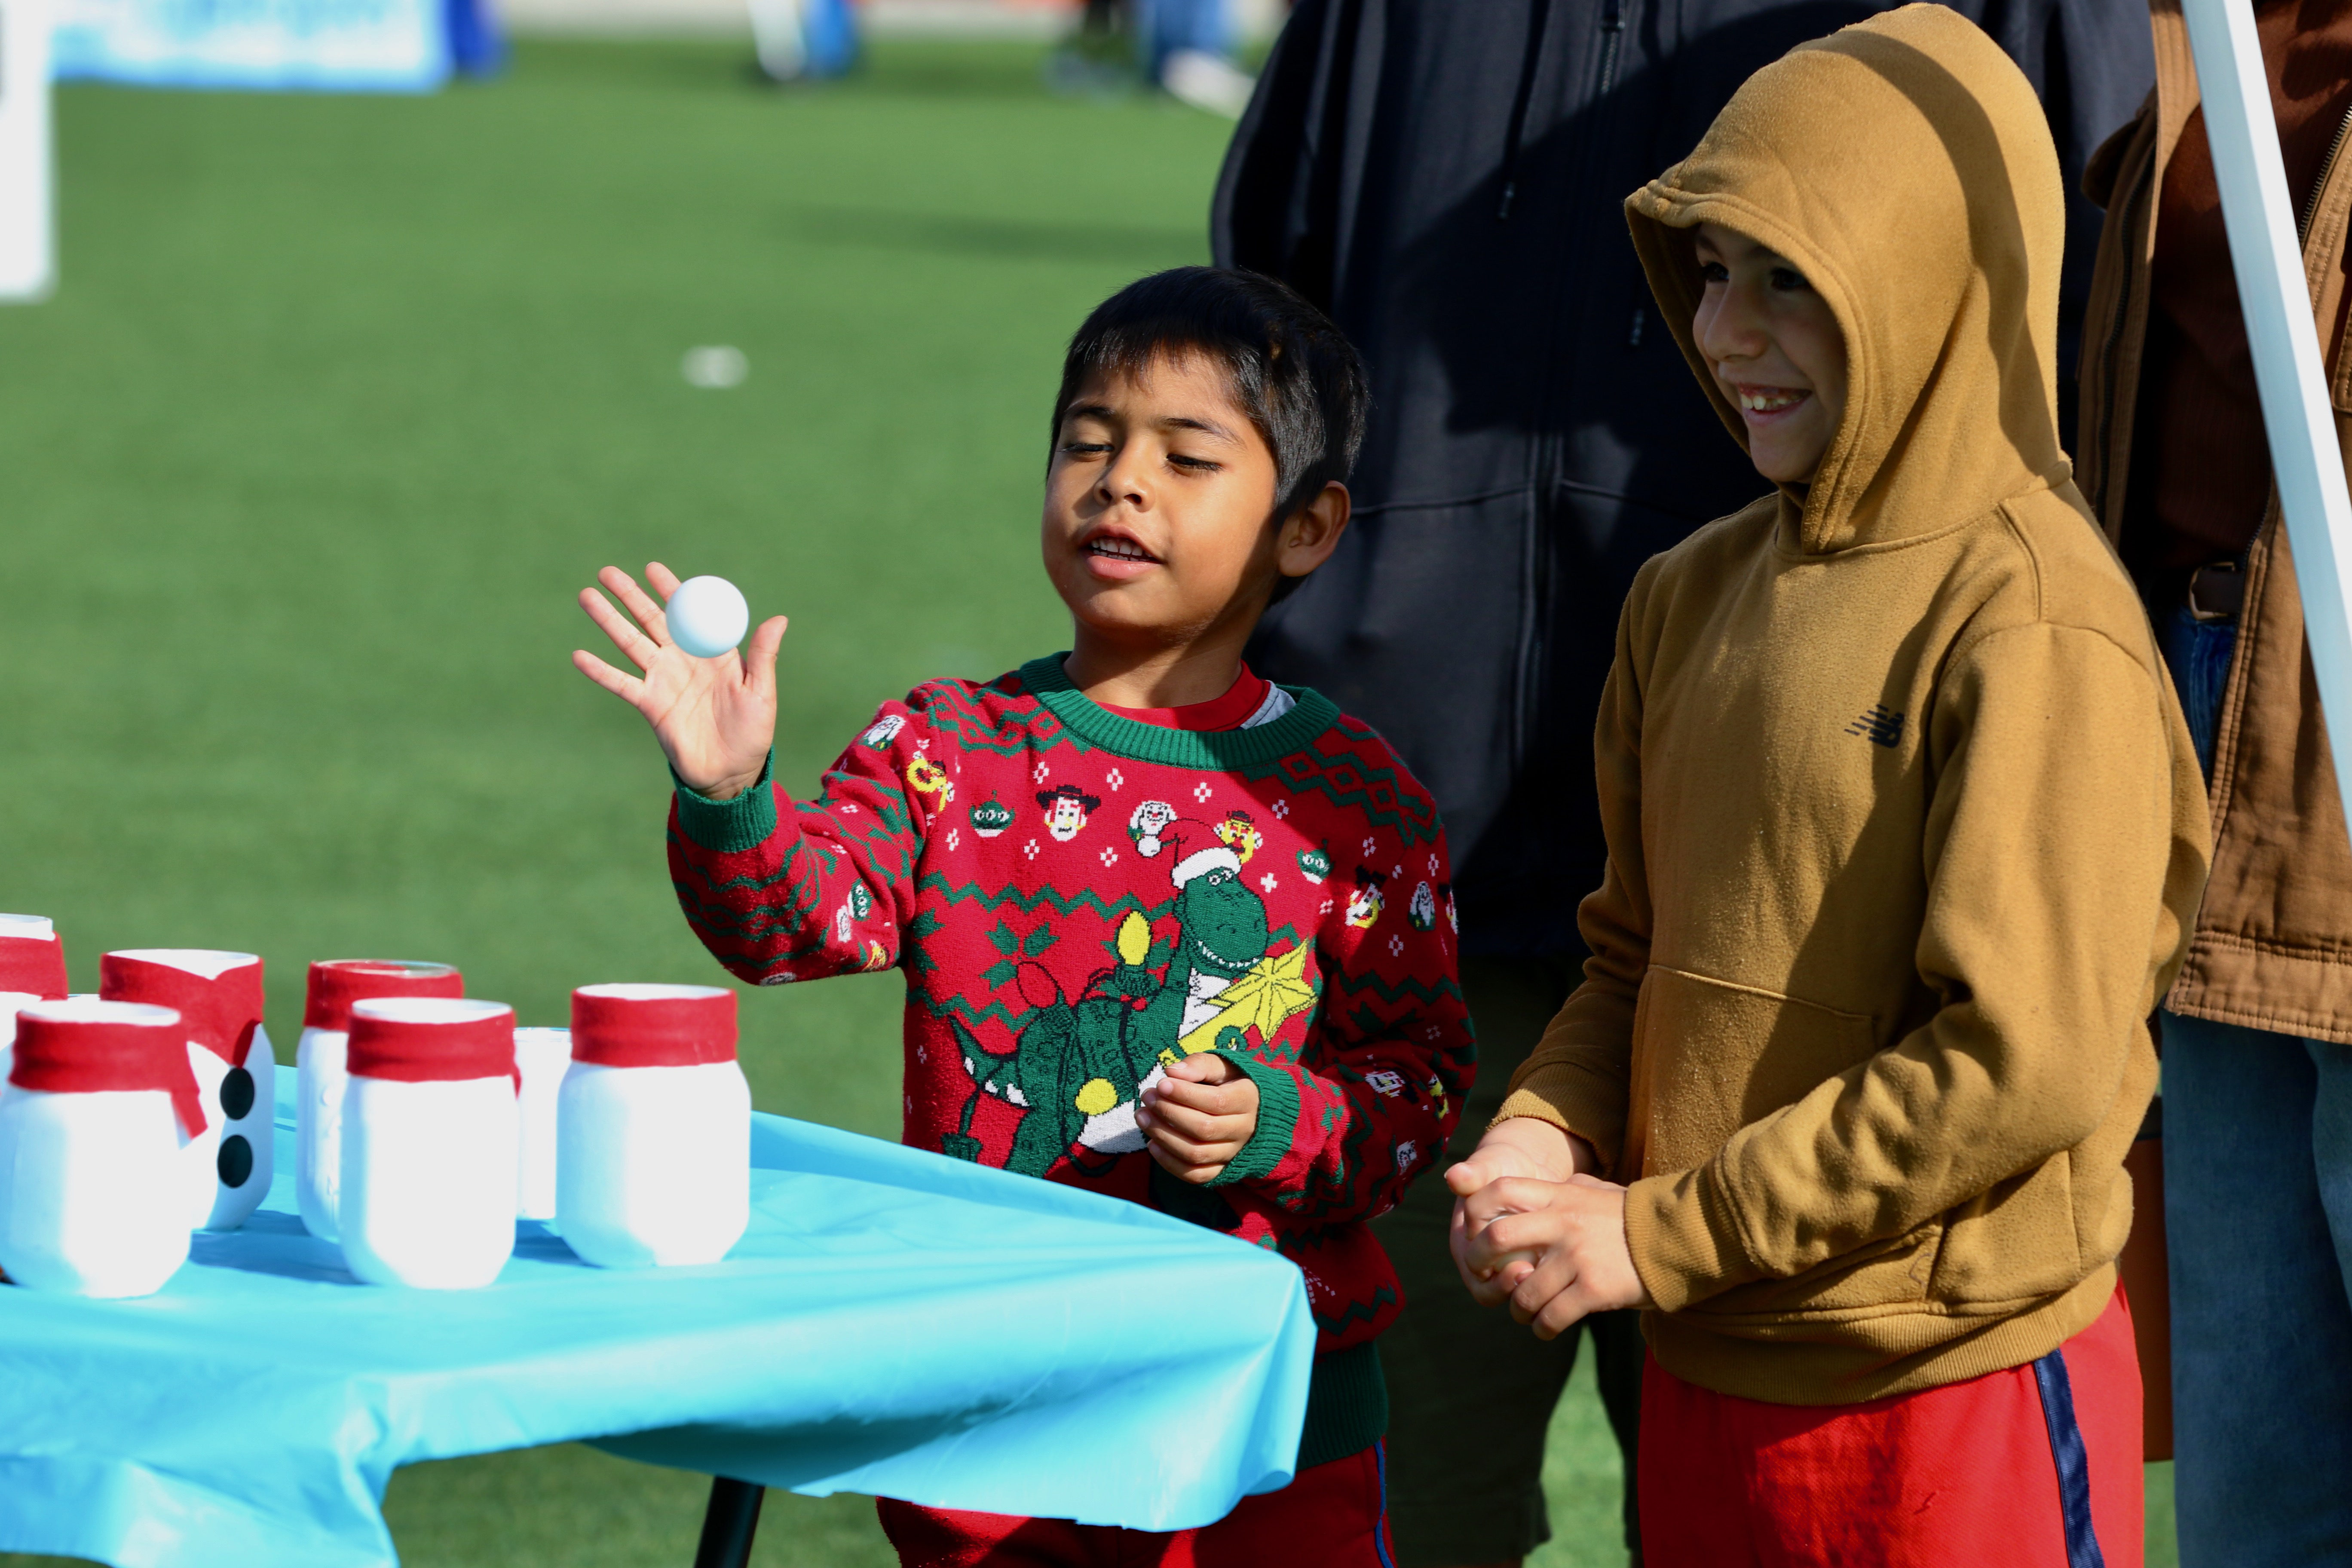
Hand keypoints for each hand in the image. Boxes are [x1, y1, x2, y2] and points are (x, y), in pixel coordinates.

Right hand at [573, 563, 788, 799]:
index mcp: (711, 652)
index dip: (671, 590)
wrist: (731, 772)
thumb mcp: (761, 692)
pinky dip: (600, 671)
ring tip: (586, 595)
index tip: (652, 569)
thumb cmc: (753, 732)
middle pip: (652, 620)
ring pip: (630, 643)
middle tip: (608, 571)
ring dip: (608, 620)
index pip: (688, 613)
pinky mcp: (650, 704)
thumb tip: (779, 618)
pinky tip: (579, 655)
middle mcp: (683, 660)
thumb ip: (764, 655)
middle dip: (630, 595)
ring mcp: (663, 680)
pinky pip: (621, 683)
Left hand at [1137, 1053, 1259, 1184]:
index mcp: (1247, 1101)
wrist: (1251, 1112)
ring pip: (1196, 1153)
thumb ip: (1199, 1065)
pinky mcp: (1221, 1170)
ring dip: (1163, 1136)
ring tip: (1142, 1117)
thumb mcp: (1221, 1066)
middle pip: (1204, 1129)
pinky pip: (1194, 1175)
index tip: (1161, 1084)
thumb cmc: (1229, 1084)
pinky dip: (1169, 1163)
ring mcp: (1233, 1154)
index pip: (1216, 1102)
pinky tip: (1152, 1143)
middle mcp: (1244, 1131)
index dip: (1185, 1094)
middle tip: (1148, 1097)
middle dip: (1169, 1113)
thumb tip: (1172, 1072)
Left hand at [1446, 1119, 1644, 1336]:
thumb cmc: (1634, 1218)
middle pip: (1495, 1240)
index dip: (1474, 1214)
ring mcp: (1577, 1256)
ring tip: (1525, 1313)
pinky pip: (1551, 1316)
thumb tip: (1533, 1194)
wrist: (1679, 1238)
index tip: (1475, 1235)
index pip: (1498, 1191)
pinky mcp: (1594, 1289)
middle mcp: (1561, 1223)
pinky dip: (1542, 1328)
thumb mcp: (1595, 1193)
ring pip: (1522, 1291)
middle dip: (1480, 1265)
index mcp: (1558, 1196)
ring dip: (1517, 1309)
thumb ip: (1563, 1191)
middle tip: (1486, 1280)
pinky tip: (1546, 1328)